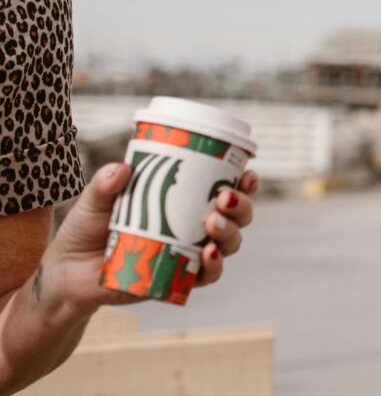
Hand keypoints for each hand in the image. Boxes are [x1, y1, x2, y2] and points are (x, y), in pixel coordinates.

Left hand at [38, 163, 258, 316]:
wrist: (67, 274)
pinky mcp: (178, 279)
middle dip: (242, 206)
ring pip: (230, 243)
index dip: (245, 183)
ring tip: (212, 224)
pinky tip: (208, 254)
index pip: (225, 188)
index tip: (247, 173)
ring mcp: (189, 253)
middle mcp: (194, 227)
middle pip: (238, 216)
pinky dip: (214, 266)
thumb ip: (105, 184)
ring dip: (230, 232)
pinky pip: (207, 275)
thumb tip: (122, 167)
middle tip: (224, 198)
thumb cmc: (86, 230)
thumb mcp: (94, 202)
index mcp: (185, 202)